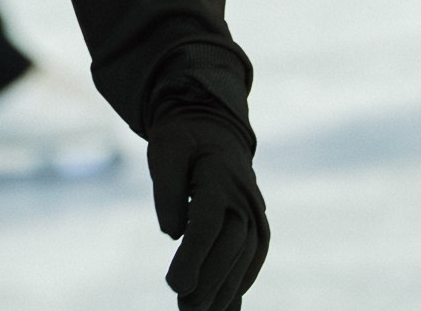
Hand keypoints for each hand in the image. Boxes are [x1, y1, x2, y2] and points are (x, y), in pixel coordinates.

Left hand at [149, 109, 267, 310]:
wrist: (214, 127)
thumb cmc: (183, 138)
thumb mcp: (165, 148)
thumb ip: (166, 188)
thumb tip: (172, 232)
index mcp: (220, 177)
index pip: (209, 223)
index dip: (193, 257)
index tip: (173, 285)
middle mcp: (244, 198)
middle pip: (231, 246)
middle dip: (210, 281)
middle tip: (186, 307)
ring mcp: (255, 213)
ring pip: (245, 258)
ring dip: (225, 290)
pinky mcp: (256, 226)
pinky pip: (252, 259)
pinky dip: (240, 284)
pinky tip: (226, 308)